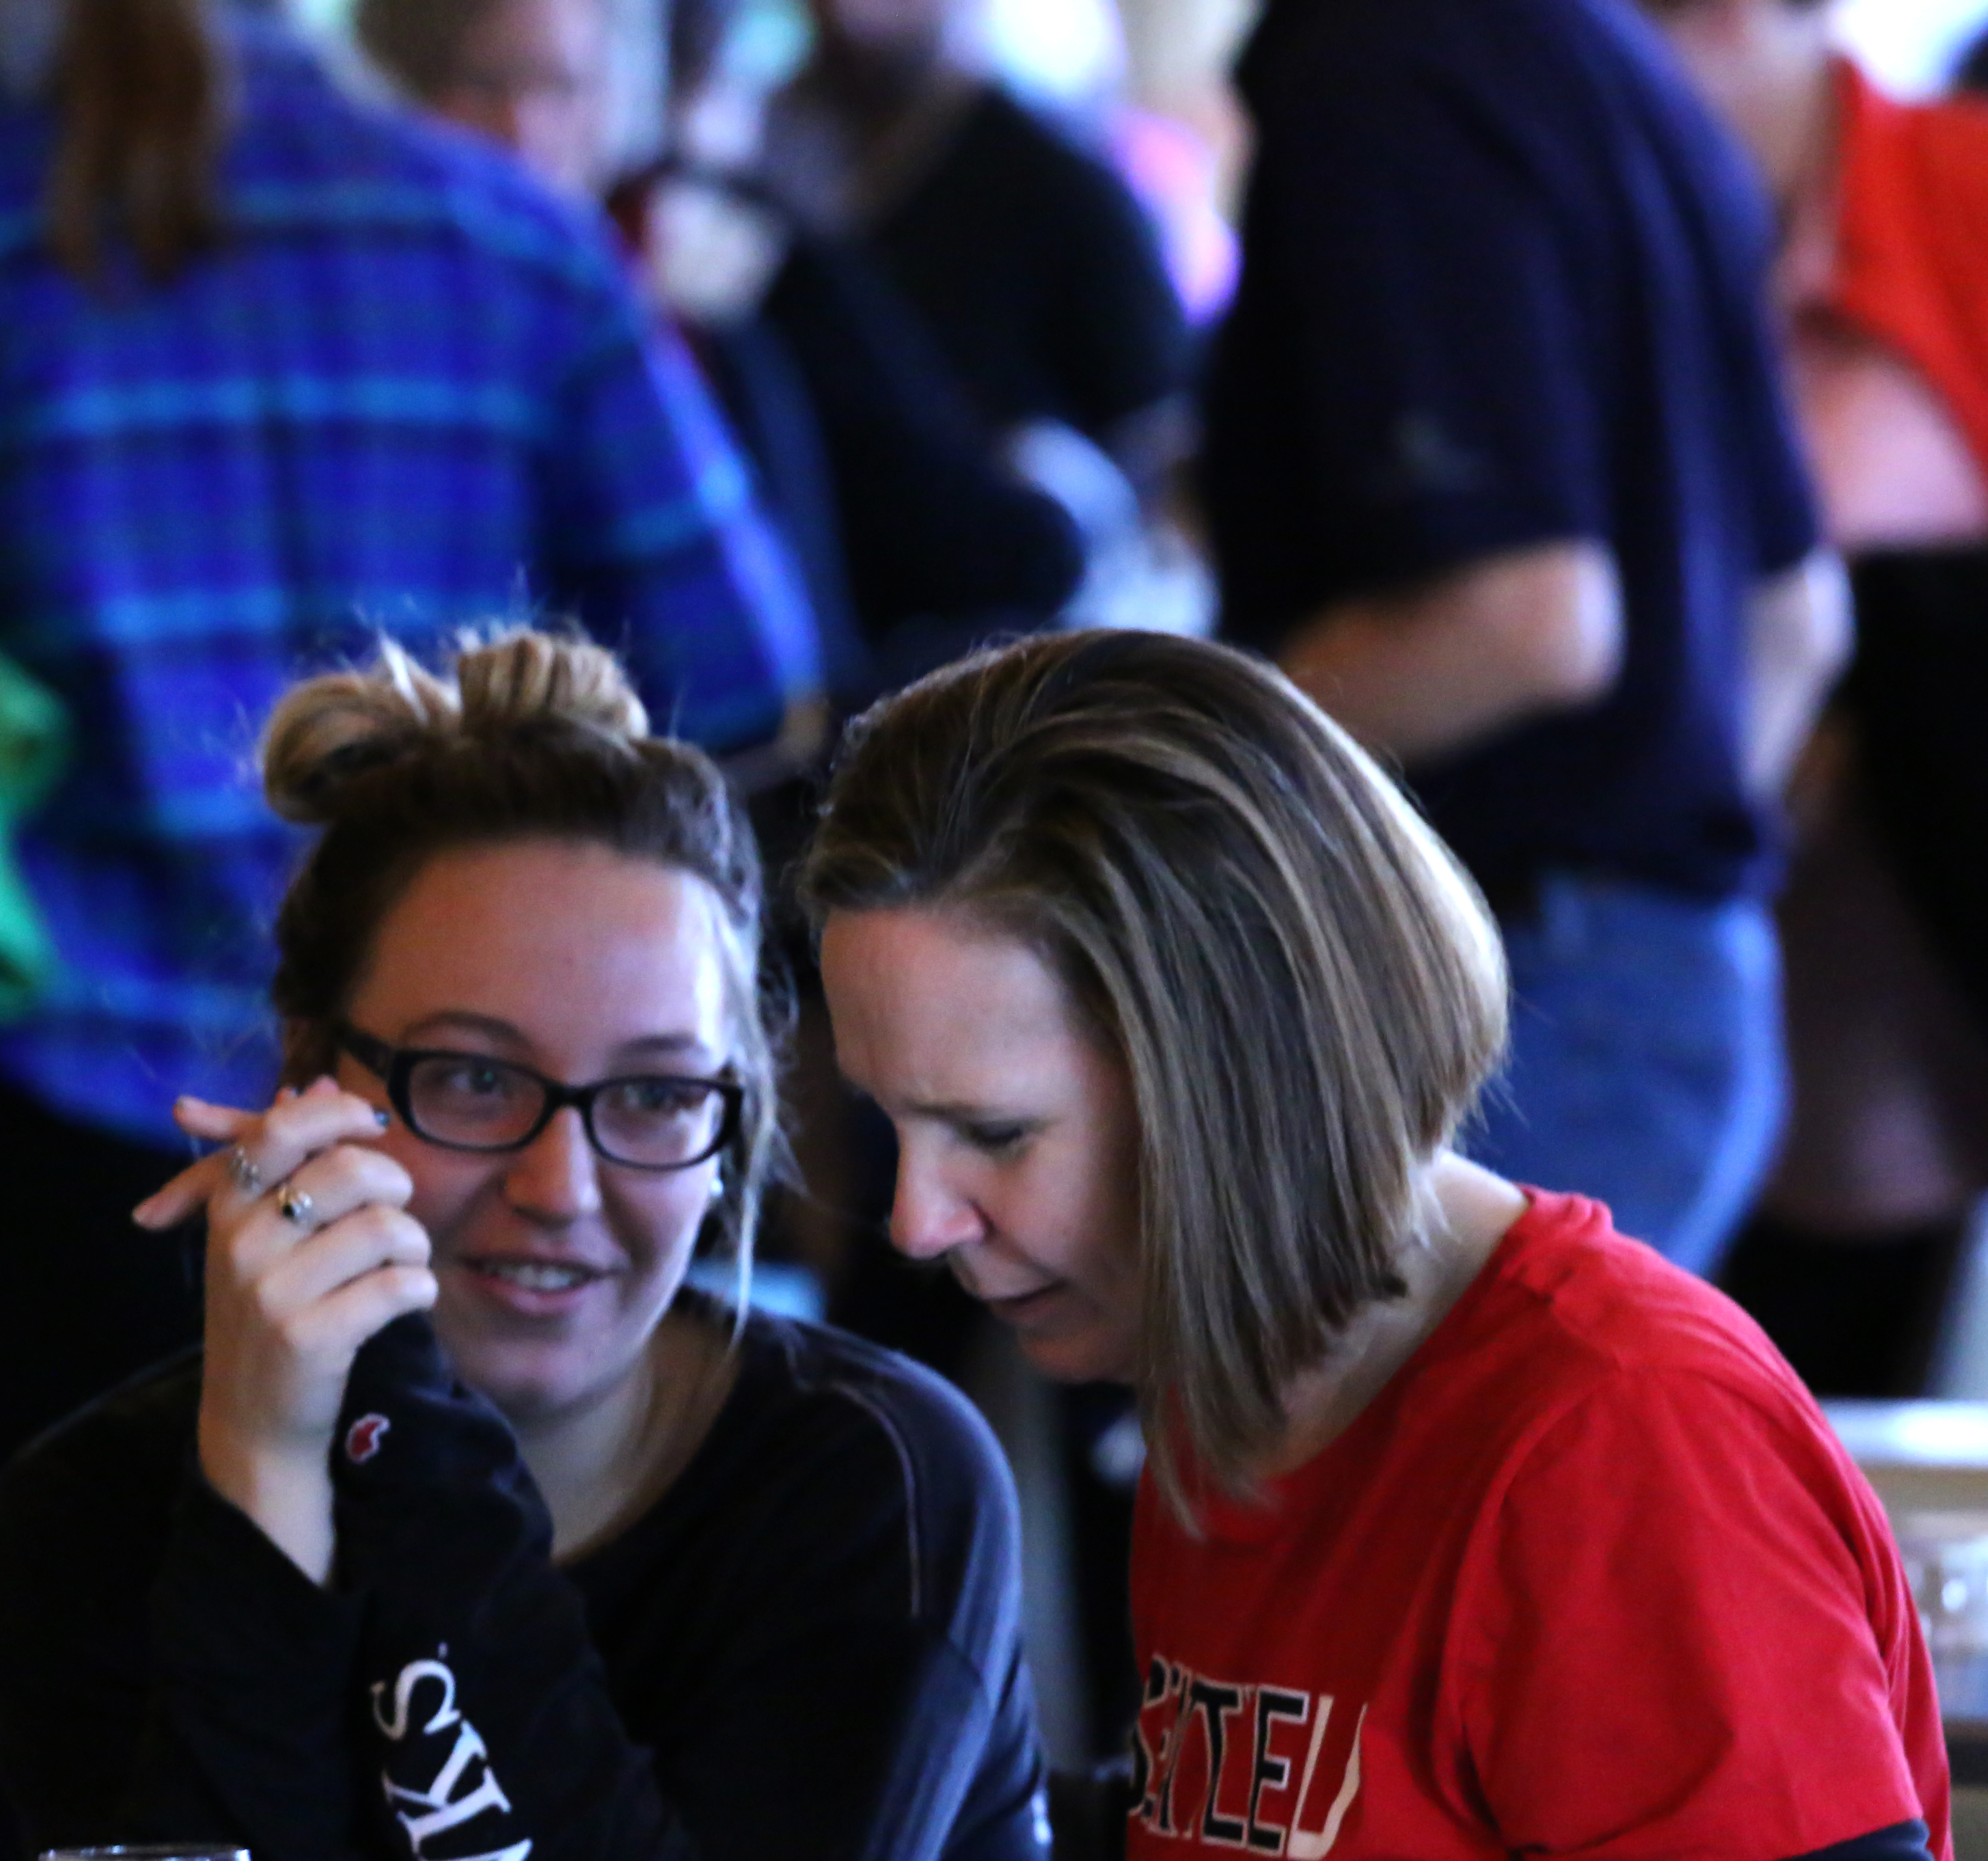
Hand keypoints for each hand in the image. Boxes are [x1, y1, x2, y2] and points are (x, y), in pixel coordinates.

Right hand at [134, 1077, 436, 1581]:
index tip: (373, 1124)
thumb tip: (312, 1080)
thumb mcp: (260, 1231)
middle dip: (395, 1187)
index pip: (282, 1128)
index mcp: (227, 1205)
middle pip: (351, 1170)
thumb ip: (286, 1156)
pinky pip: (402, 1286)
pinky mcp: (310, 1338)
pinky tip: (404, 1304)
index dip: (339, 1112)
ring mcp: (271, 1292)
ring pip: (387, 1227)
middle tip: (394, 1217)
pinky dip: (421, 1292)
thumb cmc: (272, 1309)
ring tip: (398, 1269)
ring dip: (414, 1248)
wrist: (252, 1420)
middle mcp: (240, 1242)